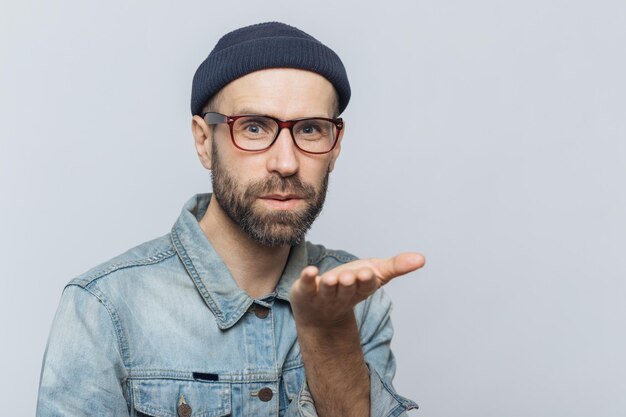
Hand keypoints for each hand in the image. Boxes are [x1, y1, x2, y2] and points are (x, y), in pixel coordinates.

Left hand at [290, 253, 424, 327]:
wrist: (320, 313)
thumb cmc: (351, 286)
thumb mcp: (375, 273)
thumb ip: (396, 266)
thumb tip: (422, 258)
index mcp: (360, 289)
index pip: (365, 286)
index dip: (366, 280)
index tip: (369, 273)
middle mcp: (342, 294)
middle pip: (346, 289)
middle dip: (348, 283)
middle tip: (350, 277)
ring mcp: (322, 294)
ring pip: (327, 290)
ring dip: (329, 284)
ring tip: (332, 278)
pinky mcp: (305, 291)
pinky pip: (305, 285)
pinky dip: (306, 279)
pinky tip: (309, 271)